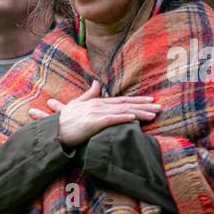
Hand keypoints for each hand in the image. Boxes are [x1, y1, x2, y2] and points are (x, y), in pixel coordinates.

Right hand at [27, 81, 159, 147]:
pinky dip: (124, 118)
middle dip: (144, 105)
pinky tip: (135, 118)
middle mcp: (99, 105)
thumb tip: (97, 83)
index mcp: (97, 102)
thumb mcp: (76, 104)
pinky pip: (112, 119)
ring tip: (154, 114)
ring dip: (139, 112)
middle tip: (159, 106)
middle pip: (126, 104)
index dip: (136, 100)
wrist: (54, 130)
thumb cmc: (64, 121)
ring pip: (123, 111)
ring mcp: (96, 113)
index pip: (121, 100)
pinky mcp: (94, 122)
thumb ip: (89, 93)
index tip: (150, 101)